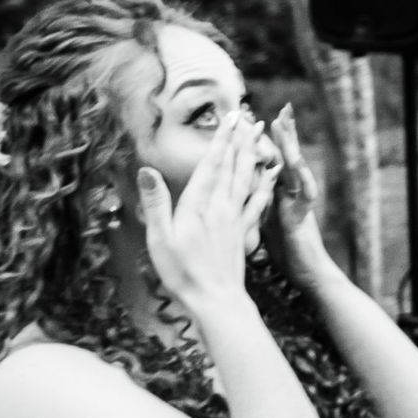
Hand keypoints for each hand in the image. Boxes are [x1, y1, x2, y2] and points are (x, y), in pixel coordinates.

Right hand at [142, 113, 277, 309]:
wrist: (217, 301)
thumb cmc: (183, 273)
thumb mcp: (160, 239)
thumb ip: (156, 203)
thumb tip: (146, 170)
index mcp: (199, 205)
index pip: (212, 164)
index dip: (221, 139)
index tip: (230, 117)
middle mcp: (221, 207)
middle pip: (233, 166)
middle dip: (239, 139)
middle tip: (249, 116)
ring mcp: (235, 219)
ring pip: (247, 178)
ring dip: (252, 154)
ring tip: (260, 135)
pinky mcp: (244, 232)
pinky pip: (257, 202)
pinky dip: (265, 184)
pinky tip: (271, 174)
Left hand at [264, 103, 342, 288]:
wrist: (310, 276)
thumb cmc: (288, 255)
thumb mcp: (263, 226)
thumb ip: (254, 207)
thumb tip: (237, 195)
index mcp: (275, 196)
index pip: (266, 163)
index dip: (261, 142)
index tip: (255, 121)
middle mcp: (288, 195)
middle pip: (282, 157)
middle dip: (282, 133)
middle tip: (281, 109)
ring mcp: (297, 204)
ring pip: (293, 168)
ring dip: (289, 144)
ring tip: (283, 123)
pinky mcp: (302, 217)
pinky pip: (304, 193)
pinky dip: (301, 177)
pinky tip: (296, 162)